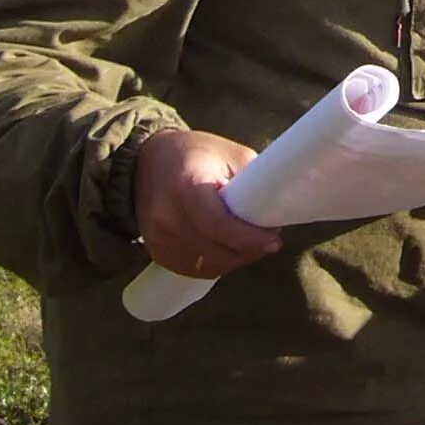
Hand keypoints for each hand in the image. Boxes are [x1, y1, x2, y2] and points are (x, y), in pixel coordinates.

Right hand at [132, 128, 281, 279]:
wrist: (145, 162)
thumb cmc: (195, 154)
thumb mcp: (230, 154)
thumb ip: (253, 180)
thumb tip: (279, 208)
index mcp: (187, 186)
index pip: (219, 226)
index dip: (250, 238)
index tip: (273, 239)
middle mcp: (167, 216)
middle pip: (215, 251)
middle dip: (248, 251)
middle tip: (268, 241)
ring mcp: (158, 238)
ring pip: (207, 266)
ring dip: (235, 260)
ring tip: (250, 243)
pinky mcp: (157, 252)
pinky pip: (194, 270)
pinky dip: (216, 265)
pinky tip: (228, 250)